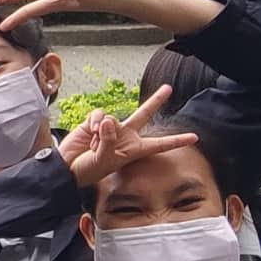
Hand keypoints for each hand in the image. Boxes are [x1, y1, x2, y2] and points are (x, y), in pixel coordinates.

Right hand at [57, 86, 197, 186]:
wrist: (66, 167)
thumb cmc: (87, 171)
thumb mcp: (102, 161)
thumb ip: (107, 140)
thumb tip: (108, 120)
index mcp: (133, 150)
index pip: (159, 144)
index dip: (176, 140)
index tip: (194, 137)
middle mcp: (125, 137)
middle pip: (144, 114)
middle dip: (156, 100)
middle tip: (169, 88)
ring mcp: (110, 128)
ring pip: (114, 116)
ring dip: (102, 129)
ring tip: (92, 144)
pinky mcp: (94, 122)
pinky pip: (99, 114)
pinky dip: (94, 121)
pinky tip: (88, 131)